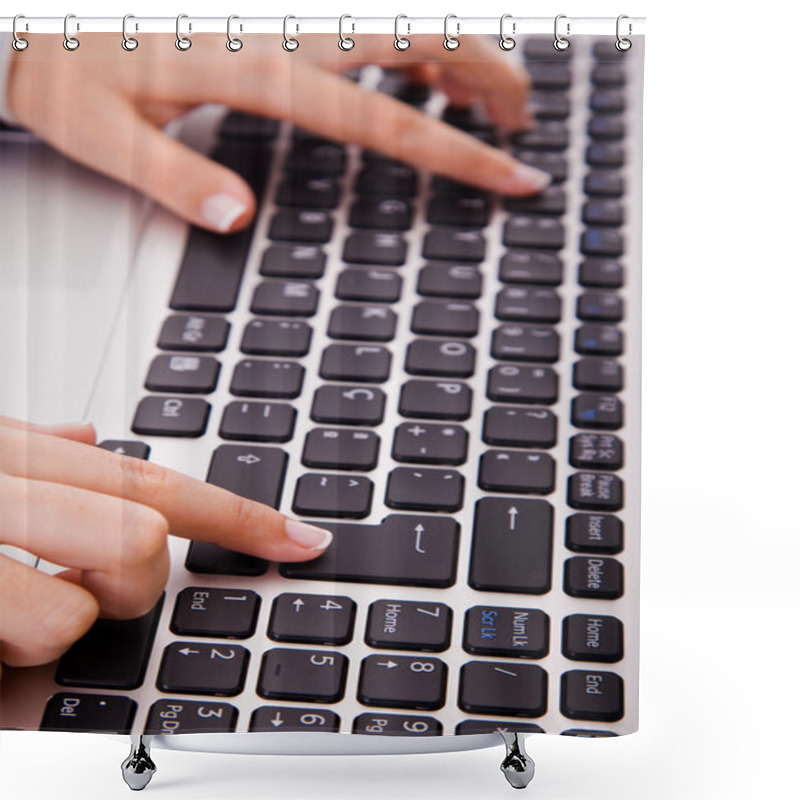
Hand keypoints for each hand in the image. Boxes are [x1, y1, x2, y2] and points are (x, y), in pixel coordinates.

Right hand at [0, 416, 330, 676]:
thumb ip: (34, 456)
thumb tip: (89, 437)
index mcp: (18, 453)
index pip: (154, 480)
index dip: (239, 515)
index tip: (299, 539)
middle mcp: (10, 483)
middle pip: (147, 530)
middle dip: (131, 578)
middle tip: (74, 588)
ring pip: (104, 587)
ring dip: (64, 619)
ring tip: (10, 614)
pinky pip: (49, 629)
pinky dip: (22, 651)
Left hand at [6, 33, 548, 232]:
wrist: (24, 5)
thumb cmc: (58, 63)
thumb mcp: (101, 134)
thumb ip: (175, 177)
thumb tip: (241, 217)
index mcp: (253, 67)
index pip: (384, 121)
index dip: (458, 154)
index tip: (513, 175)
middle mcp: (279, 21)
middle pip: (418, 37)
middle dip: (489, 79)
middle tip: (521, 127)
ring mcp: (279, 4)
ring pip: (399, 12)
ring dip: (459, 46)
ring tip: (490, 95)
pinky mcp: (269, 4)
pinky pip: (361, 11)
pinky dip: (408, 33)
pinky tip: (418, 59)